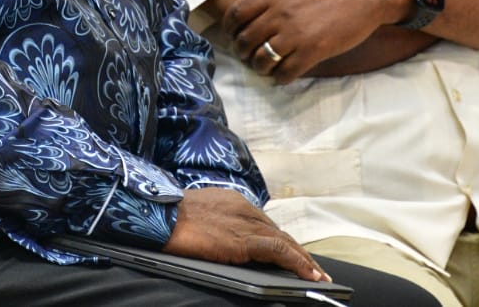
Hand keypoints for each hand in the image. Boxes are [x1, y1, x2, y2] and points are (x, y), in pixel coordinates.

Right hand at [163, 188, 325, 282]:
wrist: (161, 215)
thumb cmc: (171, 216)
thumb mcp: (201, 215)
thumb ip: (219, 224)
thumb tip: (224, 240)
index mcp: (235, 202)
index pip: (265, 224)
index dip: (282, 241)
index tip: (292, 254)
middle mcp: (246, 209)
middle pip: (279, 233)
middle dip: (298, 252)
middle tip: (314, 269)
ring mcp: (246, 224)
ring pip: (285, 242)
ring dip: (304, 260)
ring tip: (318, 277)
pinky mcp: (244, 240)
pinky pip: (280, 251)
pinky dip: (298, 263)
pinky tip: (309, 275)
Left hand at [225, 0, 400, 84]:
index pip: (237, 13)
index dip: (229, 26)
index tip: (232, 32)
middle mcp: (280, 13)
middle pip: (245, 39)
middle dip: (240, 49)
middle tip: (245, 53)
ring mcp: (297, 34)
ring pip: (263, 59)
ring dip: (258, 66)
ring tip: (262, 66)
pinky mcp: (314, 51)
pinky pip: (287, 72)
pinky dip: (279, 77)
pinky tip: (281, 75)